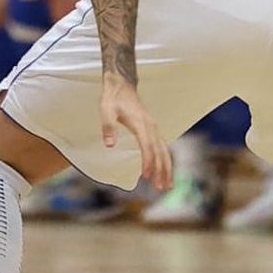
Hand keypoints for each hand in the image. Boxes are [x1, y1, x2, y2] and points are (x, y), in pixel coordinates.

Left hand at [99, 77, 171, 191]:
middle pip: (160, 151)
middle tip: (160, 188)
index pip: (147, 146)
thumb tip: (109, 145)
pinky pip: (162, 147)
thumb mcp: (105, 109)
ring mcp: (153, 127)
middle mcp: (151, 126)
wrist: (121, 84)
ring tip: (167, 187)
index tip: (146, 176)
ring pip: (164, 150)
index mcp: (141, 123)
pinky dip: (165, 160)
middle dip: (162, 170)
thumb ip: (108, 127)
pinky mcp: (152, 129)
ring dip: (167, 168)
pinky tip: (165, 172)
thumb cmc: (112, 98)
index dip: (148, 161)